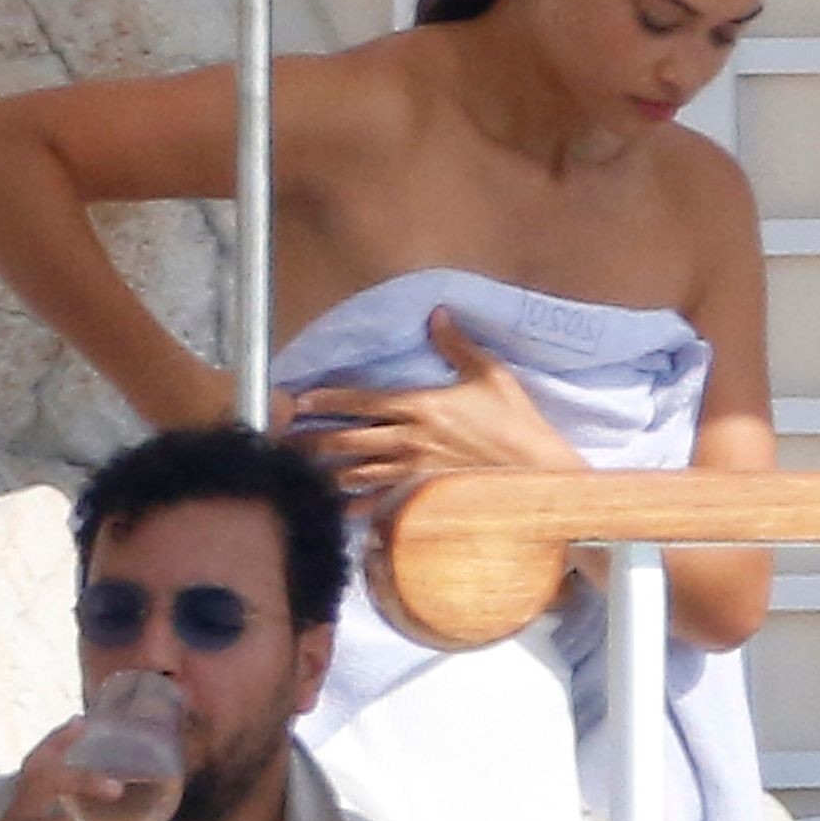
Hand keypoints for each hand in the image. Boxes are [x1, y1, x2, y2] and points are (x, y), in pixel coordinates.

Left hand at [290, 308, 578, 506]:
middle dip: (311, 439)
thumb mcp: (490, 374)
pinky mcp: (423, 498)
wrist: (537, 471)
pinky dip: (353, 505)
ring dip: (325, 471)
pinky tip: (333, 506)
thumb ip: (457, 344)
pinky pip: (379, 504)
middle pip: (347, 440)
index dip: (327, 400)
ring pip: (355, 473)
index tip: (299, 398)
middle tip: (282, 439)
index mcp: (420, 406)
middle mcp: (410, 440)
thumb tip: (438, 314)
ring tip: (297, 470)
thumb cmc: (516, 422)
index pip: (362, 401)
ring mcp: (413, 473)